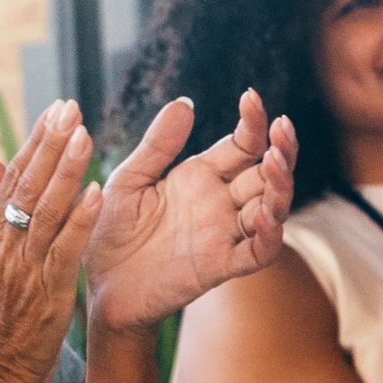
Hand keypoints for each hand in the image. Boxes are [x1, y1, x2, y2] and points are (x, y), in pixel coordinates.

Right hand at [0, 100, 101, 382]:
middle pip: (30, 183)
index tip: (56, 107)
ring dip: (66, 171)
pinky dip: (79, 220)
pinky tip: (96, 193)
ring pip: (46, 209)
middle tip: (71, 107)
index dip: (37, 140)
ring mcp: (25, 264)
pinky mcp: (46, 290)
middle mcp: (6, 241)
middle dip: (52, 143)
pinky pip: (65, 249)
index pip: (16, 175)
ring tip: (84, 136)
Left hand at [86, 90, 294, 332]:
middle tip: (282, 127)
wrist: (100, 285)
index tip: (252, 97)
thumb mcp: (129, 180)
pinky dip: (268, 235)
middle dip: (280, 150)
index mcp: (199, 177)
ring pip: (271, 209)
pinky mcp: (220, 267)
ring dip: (280, 187)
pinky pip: (257, 252)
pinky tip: (264, 214)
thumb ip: (157, 146)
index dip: (252, 123)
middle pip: (265, 174)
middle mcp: (219, 203)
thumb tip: (185, 102)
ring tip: (276, 162)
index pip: (240, 145)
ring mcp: (223, 235)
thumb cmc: (111, 231)